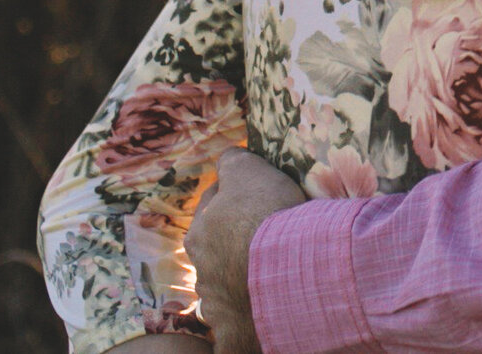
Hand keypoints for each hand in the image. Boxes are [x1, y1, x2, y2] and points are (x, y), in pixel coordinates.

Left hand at [187, 148, 306, 353]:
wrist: (282, 278)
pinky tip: (268, 294)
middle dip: (233, 238)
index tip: (255, 192)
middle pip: (216, 244)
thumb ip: (234, 162)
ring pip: (226, 279)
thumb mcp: (248, 172)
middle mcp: (200, 266)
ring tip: (269, 267)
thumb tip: (228, 157)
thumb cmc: (263, 217)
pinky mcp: (233, 325)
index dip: (234, 193)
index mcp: (200, 230)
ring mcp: (216, 298)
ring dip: (242, 271)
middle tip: (263, 231)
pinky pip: (241, 310)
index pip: (212, 204)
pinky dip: (251, 301)